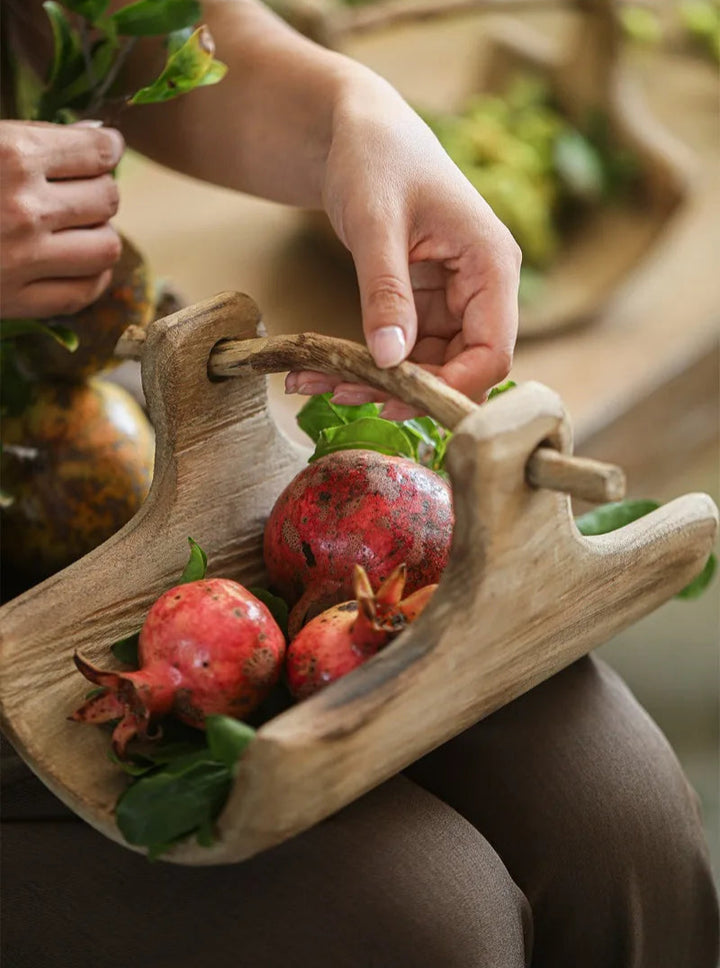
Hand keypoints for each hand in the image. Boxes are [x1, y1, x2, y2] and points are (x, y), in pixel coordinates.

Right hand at [0, 120, 124, 318]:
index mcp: (12, 155)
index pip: (97, 152)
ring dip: (101, 235)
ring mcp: (23, 259)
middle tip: (80, 191)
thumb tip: (100, 135)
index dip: (108, 148)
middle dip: (100, 191)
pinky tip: (78, 264)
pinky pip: (83, 292)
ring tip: (79, 229)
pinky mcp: (16, 301)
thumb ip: (35, 138)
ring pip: (106, 247)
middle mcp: (26, 209)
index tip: (106, 150)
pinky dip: (91, 277)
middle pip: (108, 199)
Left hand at [285, 74, 520, 418]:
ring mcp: (454, 300)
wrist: (357, 131)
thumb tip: (391, 361)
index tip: (395, 402)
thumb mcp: (376, 221)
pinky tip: (321, 369)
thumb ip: (386, 290)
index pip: (493, 352)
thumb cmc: (375, 156)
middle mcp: (482, 289)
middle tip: (342, 396)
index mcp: (492, 264)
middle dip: (405, 391)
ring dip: (378, 383)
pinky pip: (403, 349)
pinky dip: (366, 363)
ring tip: (318, 382)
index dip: (453, 388)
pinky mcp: (425, 305)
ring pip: (427, 366)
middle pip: (461, 368)